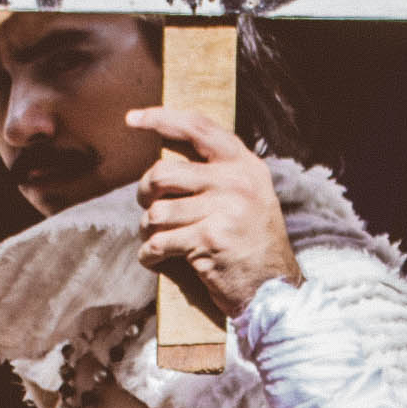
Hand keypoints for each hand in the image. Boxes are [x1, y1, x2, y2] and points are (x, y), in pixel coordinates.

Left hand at [129, 108, 300, 325]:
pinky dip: (149, 254)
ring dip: (148, 229)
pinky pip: (158, 242)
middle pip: (163, 173)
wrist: (274, 288)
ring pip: (156, 212)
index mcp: (244, 164)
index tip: (132, 119)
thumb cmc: (253, 243)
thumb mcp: (249, 195)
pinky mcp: (208, 240)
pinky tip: (155, 258)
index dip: (160, 118)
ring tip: (157, 238)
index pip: (197, 128)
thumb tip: (167, 157)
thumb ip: (219, 172)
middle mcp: (235, 182)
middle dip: (144, 192)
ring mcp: (223, 210)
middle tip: (147, 205)